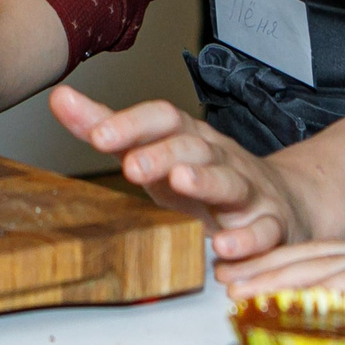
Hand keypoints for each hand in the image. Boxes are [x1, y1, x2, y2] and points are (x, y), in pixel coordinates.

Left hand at [52, 85, 309, 265]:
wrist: (285, 203)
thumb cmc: (205, 180)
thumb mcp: (155, 153)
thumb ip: (109, 129)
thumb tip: (60, 98)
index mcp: (189, 139)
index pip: (164, 118)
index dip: (132, 124)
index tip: (98, 136)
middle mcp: (219, 158)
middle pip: (193, 148)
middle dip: (162, 154)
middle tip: (131, 166)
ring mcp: (248, 191)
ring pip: (230, 181)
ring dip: (206, 181)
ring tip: (181, 183)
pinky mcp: (271, 226)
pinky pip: (263, 231)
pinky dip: (246, 240)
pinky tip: (224, 247)